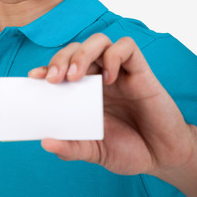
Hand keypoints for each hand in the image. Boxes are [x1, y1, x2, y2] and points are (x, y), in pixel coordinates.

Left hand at [28, 34, 194, 178]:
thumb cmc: (129, 149)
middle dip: (61, 59)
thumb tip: (46, 142)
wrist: (162, 156)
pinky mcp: (140, 70)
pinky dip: (115, 56)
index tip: (33, 77)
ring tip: (76, 76)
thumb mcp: (95, 151)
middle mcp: (99, 76)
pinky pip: (127, 47)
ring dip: (83, 53)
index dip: (46, 67)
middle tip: (54, 80)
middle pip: (76, 49)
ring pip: (99, 41)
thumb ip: (73, 147)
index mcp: (85, 91)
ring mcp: (119, 71)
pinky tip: (109, 77)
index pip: (62, 68)